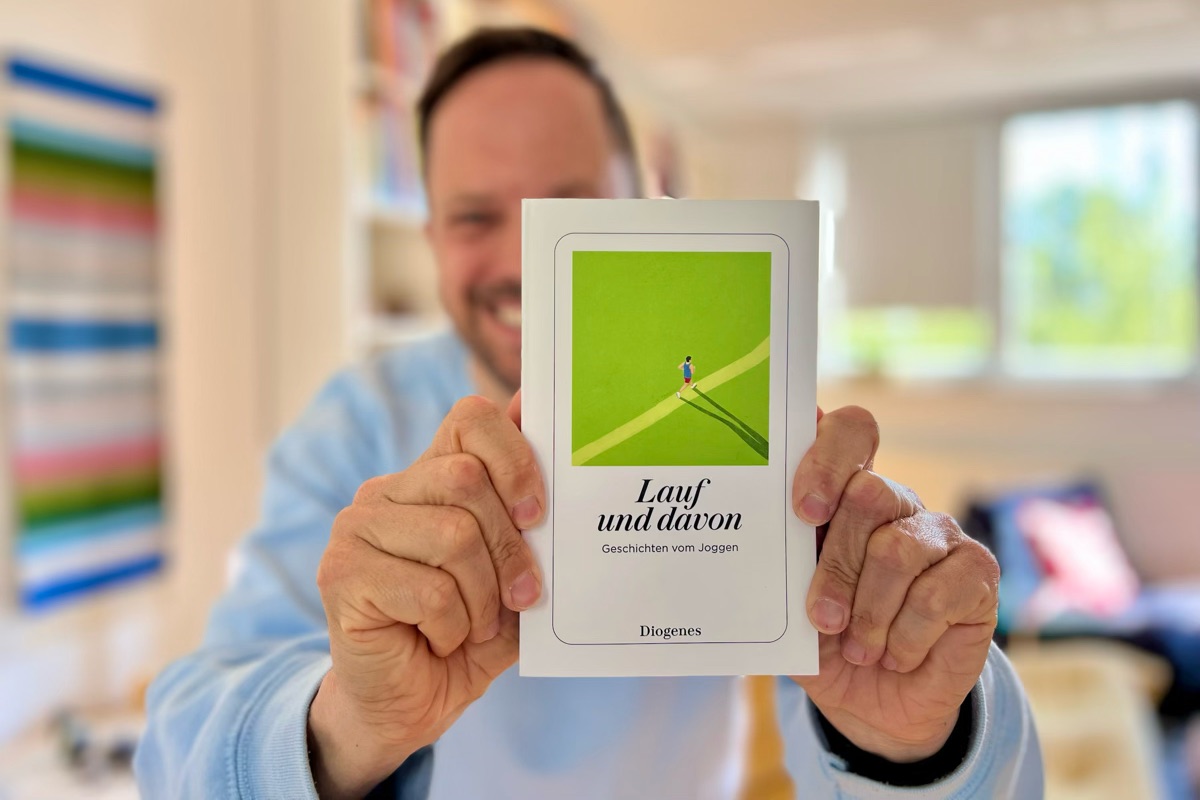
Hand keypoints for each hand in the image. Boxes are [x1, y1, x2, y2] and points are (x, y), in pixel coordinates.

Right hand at [308, 394, 543, 798]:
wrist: (407, 706)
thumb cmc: (466, 634)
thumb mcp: (513, 575)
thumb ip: (526, 512)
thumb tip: (530, 413)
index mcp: (428, 477)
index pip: (469, 419)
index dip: (513, 456)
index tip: (537, 514)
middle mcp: (386, 491)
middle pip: (468, 480)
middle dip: (510, 550)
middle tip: (518, 597)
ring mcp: (356, 528)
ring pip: (453, 536)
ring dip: (481, 598)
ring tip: (474, 625)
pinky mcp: (341, 574)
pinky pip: (429, 590)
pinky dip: (452, 627)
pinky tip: (436, 640)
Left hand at [790, 406, 998, 761]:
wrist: (874, 704)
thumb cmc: (824, 642)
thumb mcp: (788, 608)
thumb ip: (774, 566)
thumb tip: (749, 537)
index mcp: (844, 493)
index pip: (849, 432)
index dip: (827, 457)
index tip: (804, 510)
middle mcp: (894, 502)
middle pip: (868, 493)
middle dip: (836, 564)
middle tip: (822, 617)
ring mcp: (939, 533)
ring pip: (897, 550)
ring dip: (869, 613)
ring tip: (858, 648)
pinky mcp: (976, 572)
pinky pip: (937, 594)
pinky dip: (905, 636)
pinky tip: (897, 655)